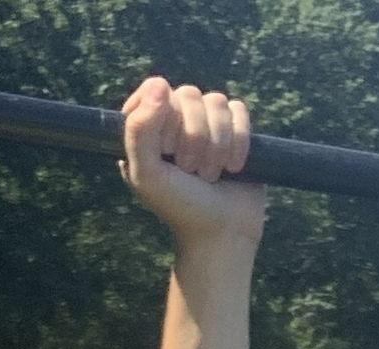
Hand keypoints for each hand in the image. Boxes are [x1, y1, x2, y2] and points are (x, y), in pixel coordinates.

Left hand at [121, 77, 266, 251]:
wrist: (222, 234)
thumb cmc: (180, 208)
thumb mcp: (147, 175)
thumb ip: (139, 131)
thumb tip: (159, 84)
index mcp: (149, 129)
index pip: (155, 89)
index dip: (165, 116)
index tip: (167, 151)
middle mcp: (177, 121)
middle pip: (189, 94)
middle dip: (194, 137)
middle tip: (191, 172)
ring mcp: (207, 124)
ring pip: (216, 101)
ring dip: (217, 144)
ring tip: (211, 175)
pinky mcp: (235, 130)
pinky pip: (239, 111)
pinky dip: (239, 142)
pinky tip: (234, 168)